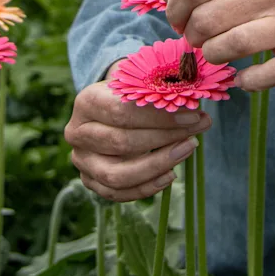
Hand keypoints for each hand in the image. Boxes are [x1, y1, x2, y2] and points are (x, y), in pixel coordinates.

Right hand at [65, 80, 211, 201]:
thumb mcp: (142, 82)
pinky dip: (146, 188)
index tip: (193, 116)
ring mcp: (81, 159)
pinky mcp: (89, 180)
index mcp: (87, 101)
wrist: (109, 108)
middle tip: (197, 131)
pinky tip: (170, 175)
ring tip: (187, 150)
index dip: (159, 117)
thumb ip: (164, 88)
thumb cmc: (131, 93)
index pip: (122, 112)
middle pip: (121, 143)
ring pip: (117, 175)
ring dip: (157, 165)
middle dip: (165, 139)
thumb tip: (195, 101)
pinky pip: (117, 193)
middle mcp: (77, 132)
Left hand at [159, 0, 274, 90]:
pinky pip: (266, 75)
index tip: (178, 21)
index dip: (175, 9)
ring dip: (213, 58)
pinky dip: (247, 82)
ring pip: (230, 46)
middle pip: (207, 19)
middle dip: (192, 37)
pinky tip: (244, 79)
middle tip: (198, 42)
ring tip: (217, 57)